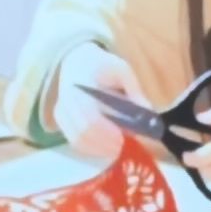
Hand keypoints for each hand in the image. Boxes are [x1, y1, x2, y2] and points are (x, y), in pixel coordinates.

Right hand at [48, 47, 143, 163]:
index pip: (90, 117)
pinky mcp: (63, 124)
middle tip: (124, 146)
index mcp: (79, 87)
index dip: (107, 132)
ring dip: (99, 149)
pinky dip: (92, 149)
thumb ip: (135, 92)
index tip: (123, 138)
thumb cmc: (102, 67)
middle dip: (105, 144)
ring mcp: (61, 114)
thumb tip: (149, 114)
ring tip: (118, 147)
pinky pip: (76, 143)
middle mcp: (65, 101)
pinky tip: (107, 146)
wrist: (78, 62)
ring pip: (78, 141)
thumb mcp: (122, 71)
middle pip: (83, 133)